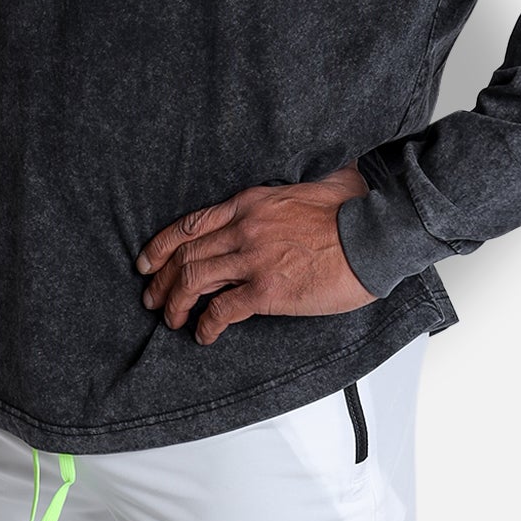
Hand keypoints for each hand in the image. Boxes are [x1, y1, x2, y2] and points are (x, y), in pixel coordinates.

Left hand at [135, 162, 379, 344]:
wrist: (374, 236)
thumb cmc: (351, 212)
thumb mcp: (309, 186)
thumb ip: (289, 191)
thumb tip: (298, 187)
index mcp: (250, 202)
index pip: (191, 224)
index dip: (161, 245)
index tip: (147, 261)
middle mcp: (243, 228)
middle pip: (184, 255)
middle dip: (161, 279)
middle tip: (152, 298)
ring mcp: (253, 259)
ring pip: (193, 281)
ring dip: (175, 303)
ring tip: (172, 319)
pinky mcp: (267, 290)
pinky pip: (222, 310)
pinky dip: (206, 325)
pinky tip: (204, 334)